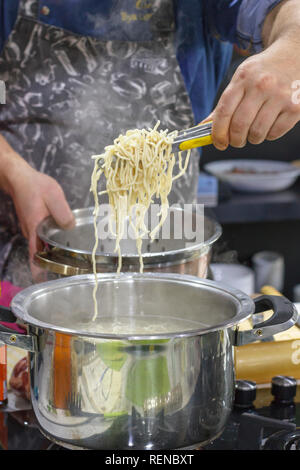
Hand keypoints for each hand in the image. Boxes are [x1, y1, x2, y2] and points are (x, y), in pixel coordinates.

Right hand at [7, 156, 74, 280]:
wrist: (19, 177)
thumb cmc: (35, 185)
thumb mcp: (54, 196)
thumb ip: (63, 213)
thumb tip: (70, 227)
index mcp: (35, 228)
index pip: (35, 253)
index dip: (38, 268)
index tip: (42, 281)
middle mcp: (30, 231)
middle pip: (39, 252)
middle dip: (49, 262)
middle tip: (65, 269)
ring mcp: (30, 228)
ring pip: (41, 244)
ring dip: (51, 251)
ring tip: (68, 255)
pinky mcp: (32, 223)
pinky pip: (41, 236)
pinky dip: (49, 240)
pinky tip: (61, 238)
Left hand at [207, 37, 299, 149]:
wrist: (296, 53)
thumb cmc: (264, 71)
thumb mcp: (242, 78)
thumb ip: (225, 103)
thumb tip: (205, 127)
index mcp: (244, 77)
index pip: (224, 111)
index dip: (218, 132)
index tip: (218, 143)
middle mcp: (262, 85)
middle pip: (239, 126)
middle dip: (235, 140)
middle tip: (237, 141)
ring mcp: (280, 96)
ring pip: (256, 133)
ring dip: (252, 139)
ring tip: (254, 132)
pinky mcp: (295, 107)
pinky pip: (274, 133)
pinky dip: (269, 135)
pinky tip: (270, 125)